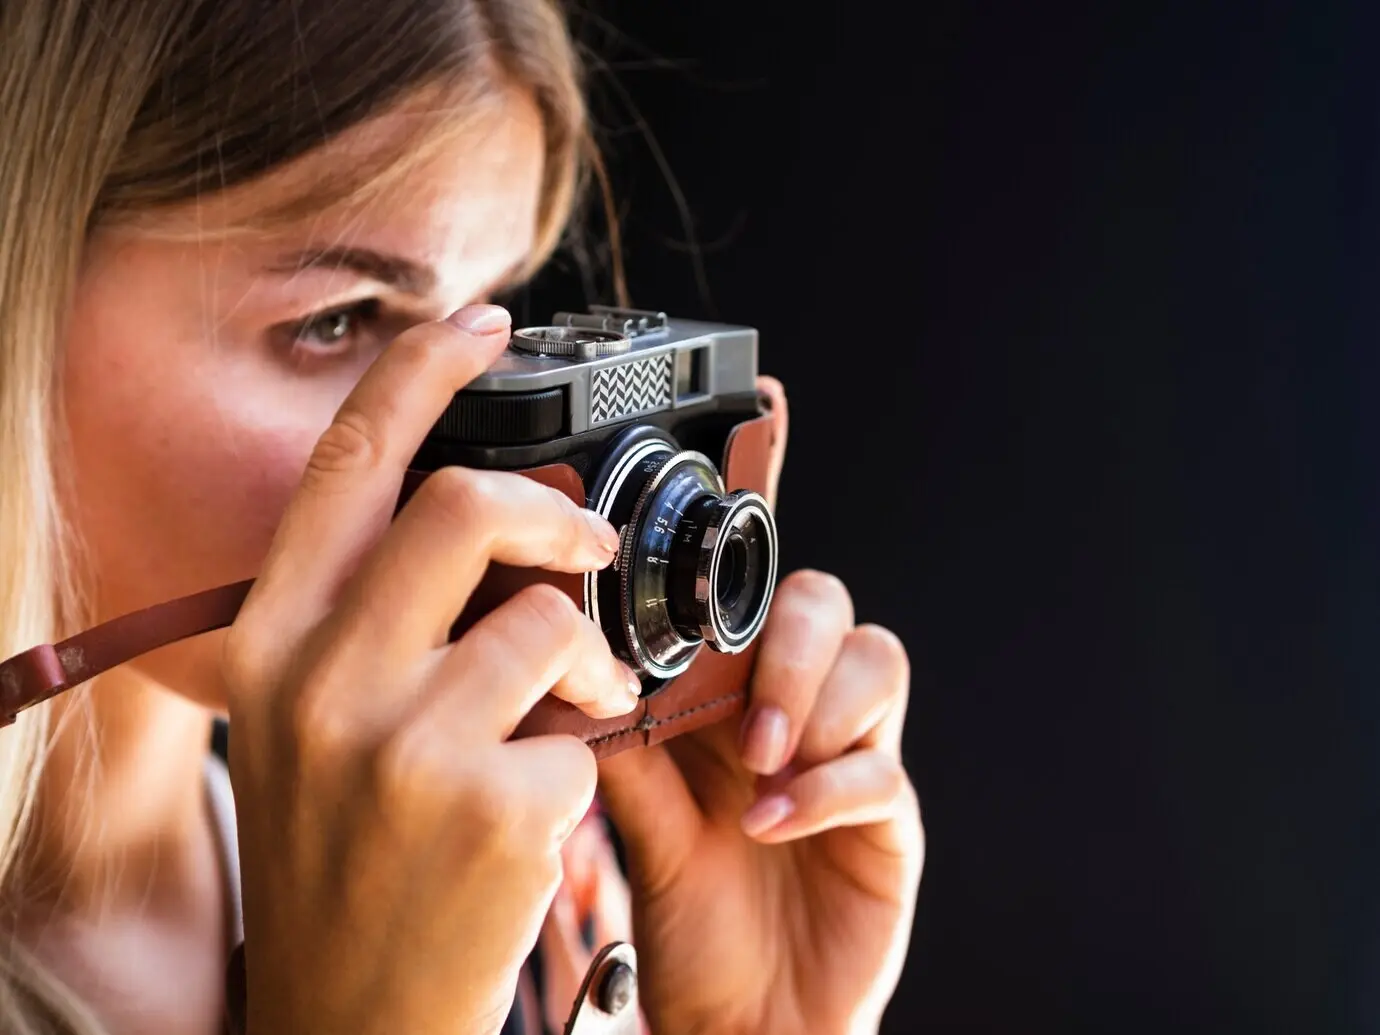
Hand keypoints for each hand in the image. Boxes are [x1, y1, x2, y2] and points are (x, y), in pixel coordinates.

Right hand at [220, 305, 641, 1034]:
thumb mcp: (311, 725)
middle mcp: (325, 679)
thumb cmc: (343, 859)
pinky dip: (592, 745)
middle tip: (592, 550)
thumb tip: (475, 520)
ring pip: (553, 616)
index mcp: (274, 642)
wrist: (349, 1018)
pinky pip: (586, 721)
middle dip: (557, 516)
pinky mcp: (495, 803)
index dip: (421, 369)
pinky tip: (558, 794)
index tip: (482, 324)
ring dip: (593, 659)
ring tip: (585, 706)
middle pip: (468, 508)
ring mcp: (408, 744)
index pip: (349, 462)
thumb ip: (369, 620)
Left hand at [596, 379, 923, 1034]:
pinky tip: (772, 820)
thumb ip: (611, 731)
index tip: (760, 412)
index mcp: (727, 684)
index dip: (764, 487)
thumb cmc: (685, 910)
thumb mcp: (632, 811)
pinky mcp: (887, 814)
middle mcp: (794, 702)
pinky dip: (827, 784)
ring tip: (757, 760)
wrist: (737, 1020)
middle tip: (739, 700)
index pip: (749, 573)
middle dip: (787, 635)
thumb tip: (557, 655)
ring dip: (812, 699)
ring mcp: (848, 751)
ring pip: (873, 658)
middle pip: (822, 599)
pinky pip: (881, 767)